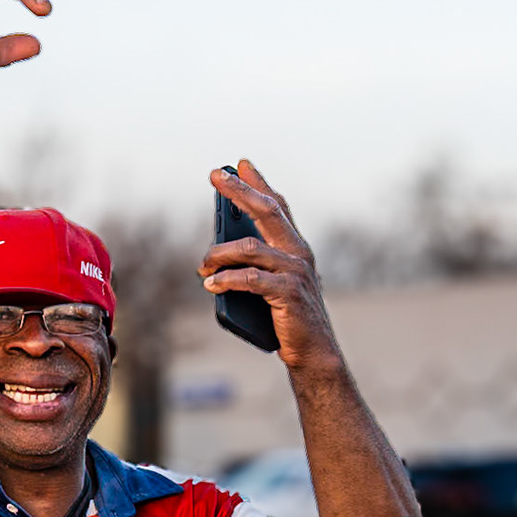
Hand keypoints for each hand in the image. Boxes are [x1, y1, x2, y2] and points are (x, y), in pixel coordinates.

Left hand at [201, 162, 341, 372]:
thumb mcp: (272, 286)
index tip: (239, 164)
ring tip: (202, 268)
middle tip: (216, 175)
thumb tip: (218, 253)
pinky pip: (249, 279)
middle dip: (239, 190)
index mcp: (296, 248)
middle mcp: (298, 253)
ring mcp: (295, 272)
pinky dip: (226, 281)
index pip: (277, 207)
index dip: (259, 183)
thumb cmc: (289, 320)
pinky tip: (210, 285)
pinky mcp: (288, 293)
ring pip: (248, 248)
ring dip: (218, 255)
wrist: (314, 353)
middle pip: (266, 211)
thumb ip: (254, 266)